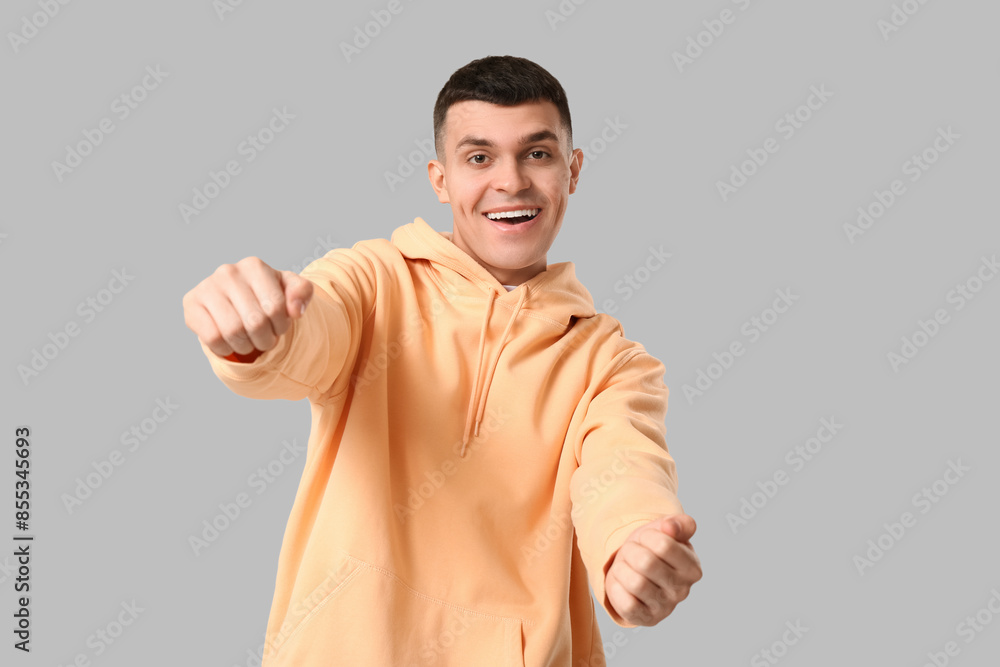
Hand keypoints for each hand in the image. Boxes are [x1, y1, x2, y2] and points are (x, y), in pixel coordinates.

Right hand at [183, 256, 312, 359]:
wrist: (236, 302)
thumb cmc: (267, 296)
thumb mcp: (290, 290)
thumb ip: (302, 292)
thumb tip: (295, 310)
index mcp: (254, 266)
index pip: (275, 307)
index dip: (282, 325)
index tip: (279, 327)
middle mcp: (228, 272)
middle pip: (255, 321)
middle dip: (265, 339)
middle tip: (266, 340)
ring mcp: (206, 287)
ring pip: (233, 332)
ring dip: (246, 346)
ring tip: (250, 342)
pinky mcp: (191, 304)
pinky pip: (212, 338)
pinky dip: (225, 348)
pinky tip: (230, 343)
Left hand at [605, 513, 701, 626]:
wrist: (638, 570)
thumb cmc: (654, 548)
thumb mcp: (667, 530)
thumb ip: (678, 523)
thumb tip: (670, 527)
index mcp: (692, 568)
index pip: (663, 545)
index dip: (646, 536)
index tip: (645, 538)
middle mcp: (682, 591)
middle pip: (645, 562)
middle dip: (631, 551)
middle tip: (631, 551)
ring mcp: (664, 608)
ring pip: (634, 582)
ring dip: (621, 568)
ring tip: (626, 566)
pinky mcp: (645, 619)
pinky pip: (625, 603)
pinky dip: (617, 587)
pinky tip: (622, 582)